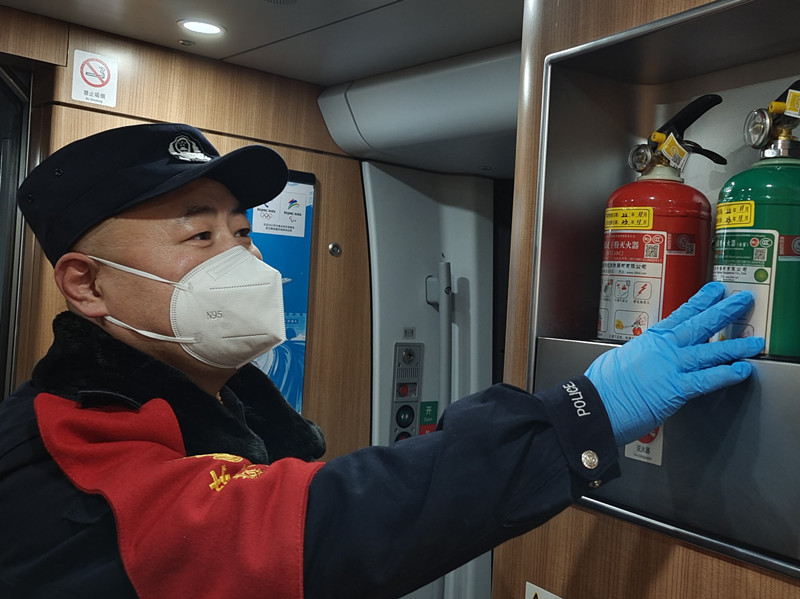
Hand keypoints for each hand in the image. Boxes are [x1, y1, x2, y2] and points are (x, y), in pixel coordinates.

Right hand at [586, 282, 763, 444]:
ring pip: (710, 351)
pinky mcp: (675, 388)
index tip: (715, 291)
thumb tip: (648, 355)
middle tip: (742, 301)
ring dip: (736, 346)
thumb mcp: (621, 358)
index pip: (681, 314)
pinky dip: (727, 374)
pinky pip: (707, 380)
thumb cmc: (602, 386)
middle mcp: (663, 348)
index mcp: (649, 339)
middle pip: (700, 325)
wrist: (595, 404)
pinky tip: (742, 370)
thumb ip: (641, 354)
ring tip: (755, 341)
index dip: (701, 301)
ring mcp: (670, 367)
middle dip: (724, 311)